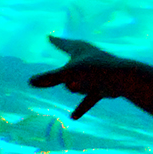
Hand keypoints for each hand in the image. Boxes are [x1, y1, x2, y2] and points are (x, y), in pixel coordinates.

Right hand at [26, 36, 144, 118]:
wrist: (122, 79)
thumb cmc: (95, 70)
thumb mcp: (69, 73)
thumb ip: (50, 79)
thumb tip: (30, 82)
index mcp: (79, 48)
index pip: (63, 43)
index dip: (55, 41)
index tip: (50, 37)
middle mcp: (86, 59)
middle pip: (67, 70)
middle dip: (67, 76)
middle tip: (77, 75)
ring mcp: (93, 73)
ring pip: (76, 84)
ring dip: (78, 88)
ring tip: (88, 84)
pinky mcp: (100, 86)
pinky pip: (87, 99)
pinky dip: (81, 106)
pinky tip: (73, 117)